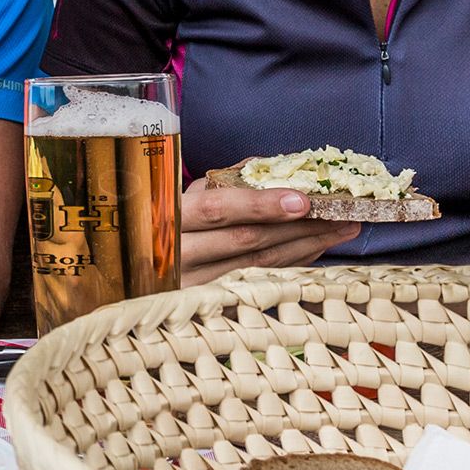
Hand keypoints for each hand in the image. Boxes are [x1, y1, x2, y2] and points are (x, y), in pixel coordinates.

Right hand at [176, 182, 361, 286]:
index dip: (261, 205)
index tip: (303, 200)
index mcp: (167, 217)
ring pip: (259, 265)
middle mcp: (176, 255)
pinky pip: (259, 281)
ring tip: (342, 229)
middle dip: (301, 227)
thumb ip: (221, 182)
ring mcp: (191, 285)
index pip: (218, 210)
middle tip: (343, 215)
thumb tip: (270, 165)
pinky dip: (291, 264)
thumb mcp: (179, 197)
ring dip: (306, 246)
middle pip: (248, 241)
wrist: (125, 274)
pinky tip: (315, 249)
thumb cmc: (158, 225)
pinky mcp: (206, 304)